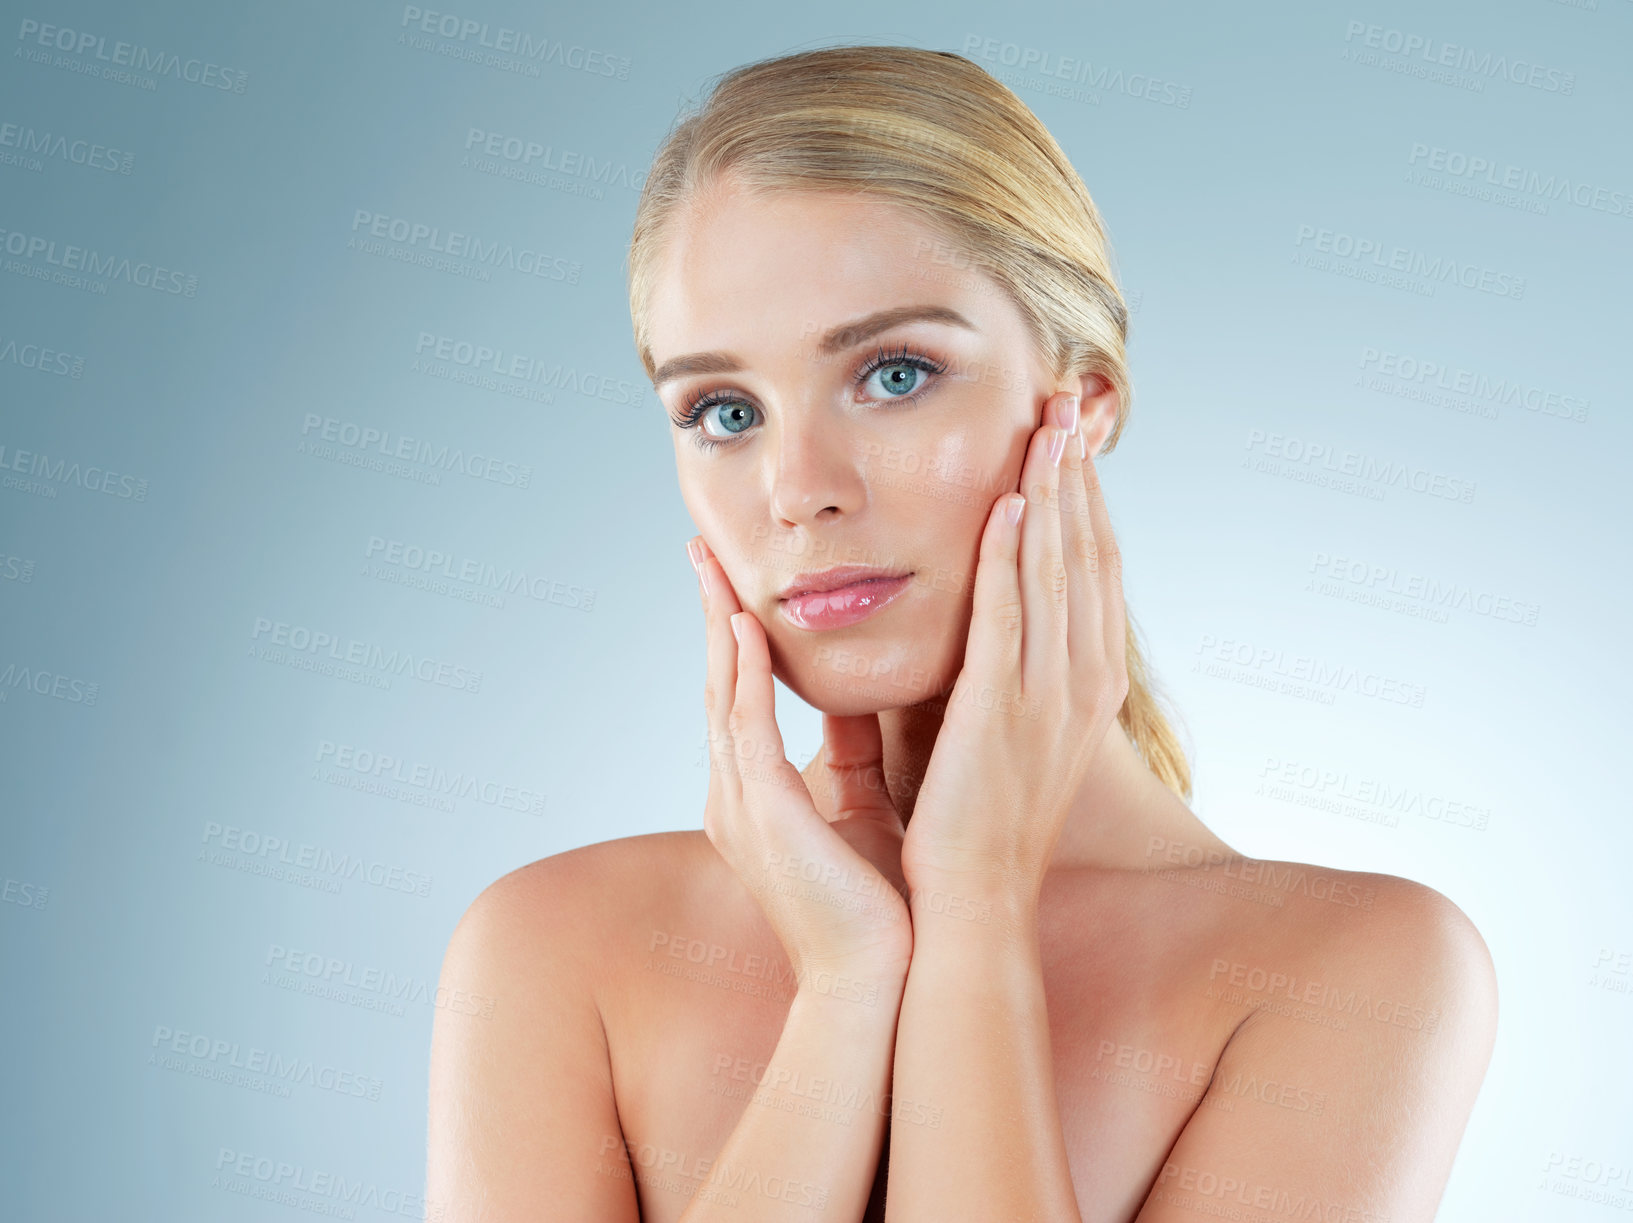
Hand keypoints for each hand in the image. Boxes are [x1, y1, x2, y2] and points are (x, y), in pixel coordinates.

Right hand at [689, 537, 913, 985]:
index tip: (732, 582)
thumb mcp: (861, 808)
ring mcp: (740, 802)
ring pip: (722, 692)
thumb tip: (861, 697)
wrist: (877, 979)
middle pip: (717, 683)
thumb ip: (850, 753)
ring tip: (711, 565)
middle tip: (701, 551)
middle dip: (708, 614)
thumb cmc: (877, 904)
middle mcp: (734, 793)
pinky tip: (742, 624)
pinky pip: (745, 725)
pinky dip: (741, 671)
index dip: (733, 636)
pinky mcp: (763, 810)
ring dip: (716, 624)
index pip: (740, 697)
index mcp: (754, 796)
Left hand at [899, 391, 1128, 910]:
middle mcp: (1082, 686)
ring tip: (1046, 427)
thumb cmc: (978, 819)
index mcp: (1087, 688)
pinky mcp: (1000, 714)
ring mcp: (1047, 700)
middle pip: (1086, 557)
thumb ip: (1010, 669)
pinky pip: (1010, 620)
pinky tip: (1008, 503)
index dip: (1085, 502)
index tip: (1072, 442)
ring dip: (1051, 495)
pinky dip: (1013, 557)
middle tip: (1067, 402)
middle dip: (1076, 477)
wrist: (972, 901)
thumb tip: (995, 615)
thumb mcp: (1012, 731)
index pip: (1093, 572)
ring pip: (1056, 574)